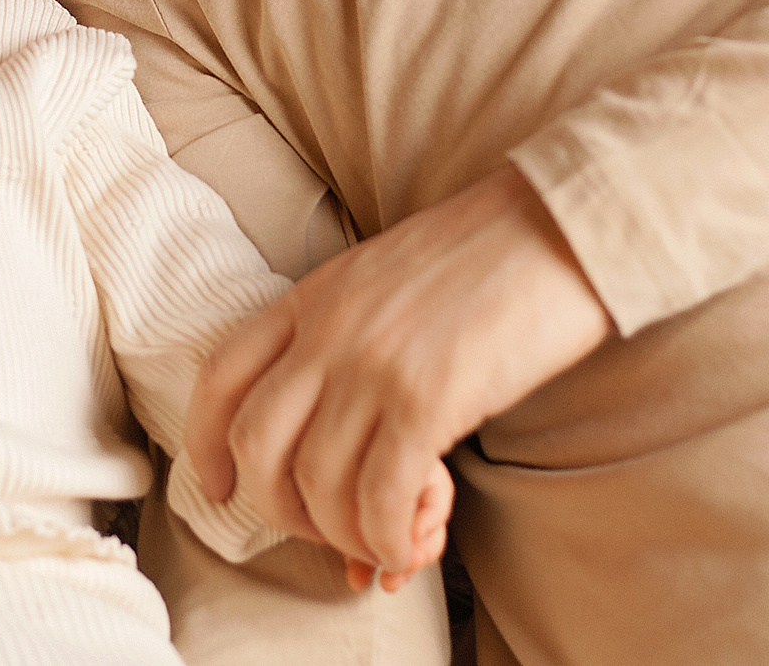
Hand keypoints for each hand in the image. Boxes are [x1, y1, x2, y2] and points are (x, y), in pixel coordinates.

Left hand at [184, 167, 612, 587]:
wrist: (561, 225)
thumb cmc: (486, 259)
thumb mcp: (384, 283)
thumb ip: (353, 350)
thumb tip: (351, 453)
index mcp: (309, 298)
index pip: (221, 378)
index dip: (207, 445)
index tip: (221, 486)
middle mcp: (326, 332)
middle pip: (258, 448)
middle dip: (284, 512)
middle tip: (334, 531)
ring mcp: (371, 365)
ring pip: (318, 486)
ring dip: (349, 536)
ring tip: (393, 540)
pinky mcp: (426, 398)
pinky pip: (379, 500)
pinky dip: (391, 539)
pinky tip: (418, 542)